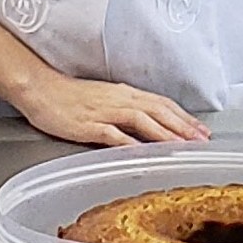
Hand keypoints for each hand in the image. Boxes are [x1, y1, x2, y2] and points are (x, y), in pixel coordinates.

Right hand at [12, 73, 209, 145]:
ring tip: (182, 146)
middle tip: (202, 140)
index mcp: (124, 93)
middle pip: (159, 111)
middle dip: (183, 126)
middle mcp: (120, 99)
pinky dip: (132, 144)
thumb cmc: (69, 96)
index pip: (162, 104)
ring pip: (143, 121)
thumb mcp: (103, 99)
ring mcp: (106, 112)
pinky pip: (115, 135)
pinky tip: (143, 153)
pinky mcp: (90, 125)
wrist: (40, 89)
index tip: (200, 130)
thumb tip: (145, 125)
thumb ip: (125, 111)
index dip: (183, 117)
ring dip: (165, 134)